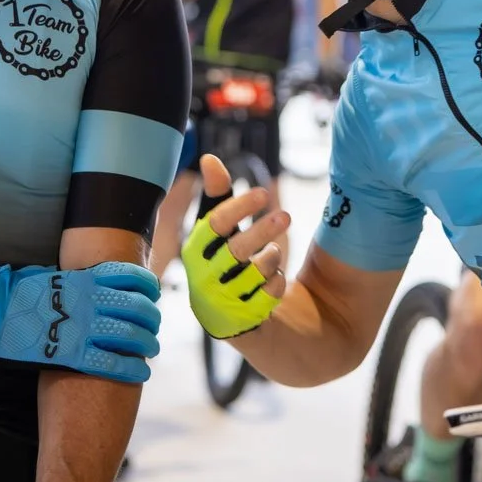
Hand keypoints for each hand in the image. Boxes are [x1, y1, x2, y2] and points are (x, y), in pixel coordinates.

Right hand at [0, 262, 160, 383]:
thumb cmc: (14, 296)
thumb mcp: (50, 278)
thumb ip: (76, 280)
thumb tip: (94, 279)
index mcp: (85, 278)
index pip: (130, 276)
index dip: (148, 286)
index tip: (153, 293)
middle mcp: (89, 301)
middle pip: (137, 308)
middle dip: (152, 318)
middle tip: (155, 327)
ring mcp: (82, 328)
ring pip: (131, 336)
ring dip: (147, 344)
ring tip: (151, 349)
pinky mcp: (72, 355)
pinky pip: (112, 363)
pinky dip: (131, 368)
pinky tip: (140, 372)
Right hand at [183, 154, 288, 338]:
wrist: (233, 317)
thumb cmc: (225, 263)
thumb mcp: (220, 231)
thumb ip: (217, 197)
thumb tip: (209, 158)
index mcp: (195, 251)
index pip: (215, 224)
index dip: (240, 206)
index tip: (264, 192)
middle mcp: (202, 278)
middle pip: (236, 249)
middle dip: (264, 229)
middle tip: (286, 215)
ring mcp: (222, 302)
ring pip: (257, 271)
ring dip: (272, 258)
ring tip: (273, 253)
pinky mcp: (242, 323)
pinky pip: (270, 294)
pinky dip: (277, 283)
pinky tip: (271, 281)